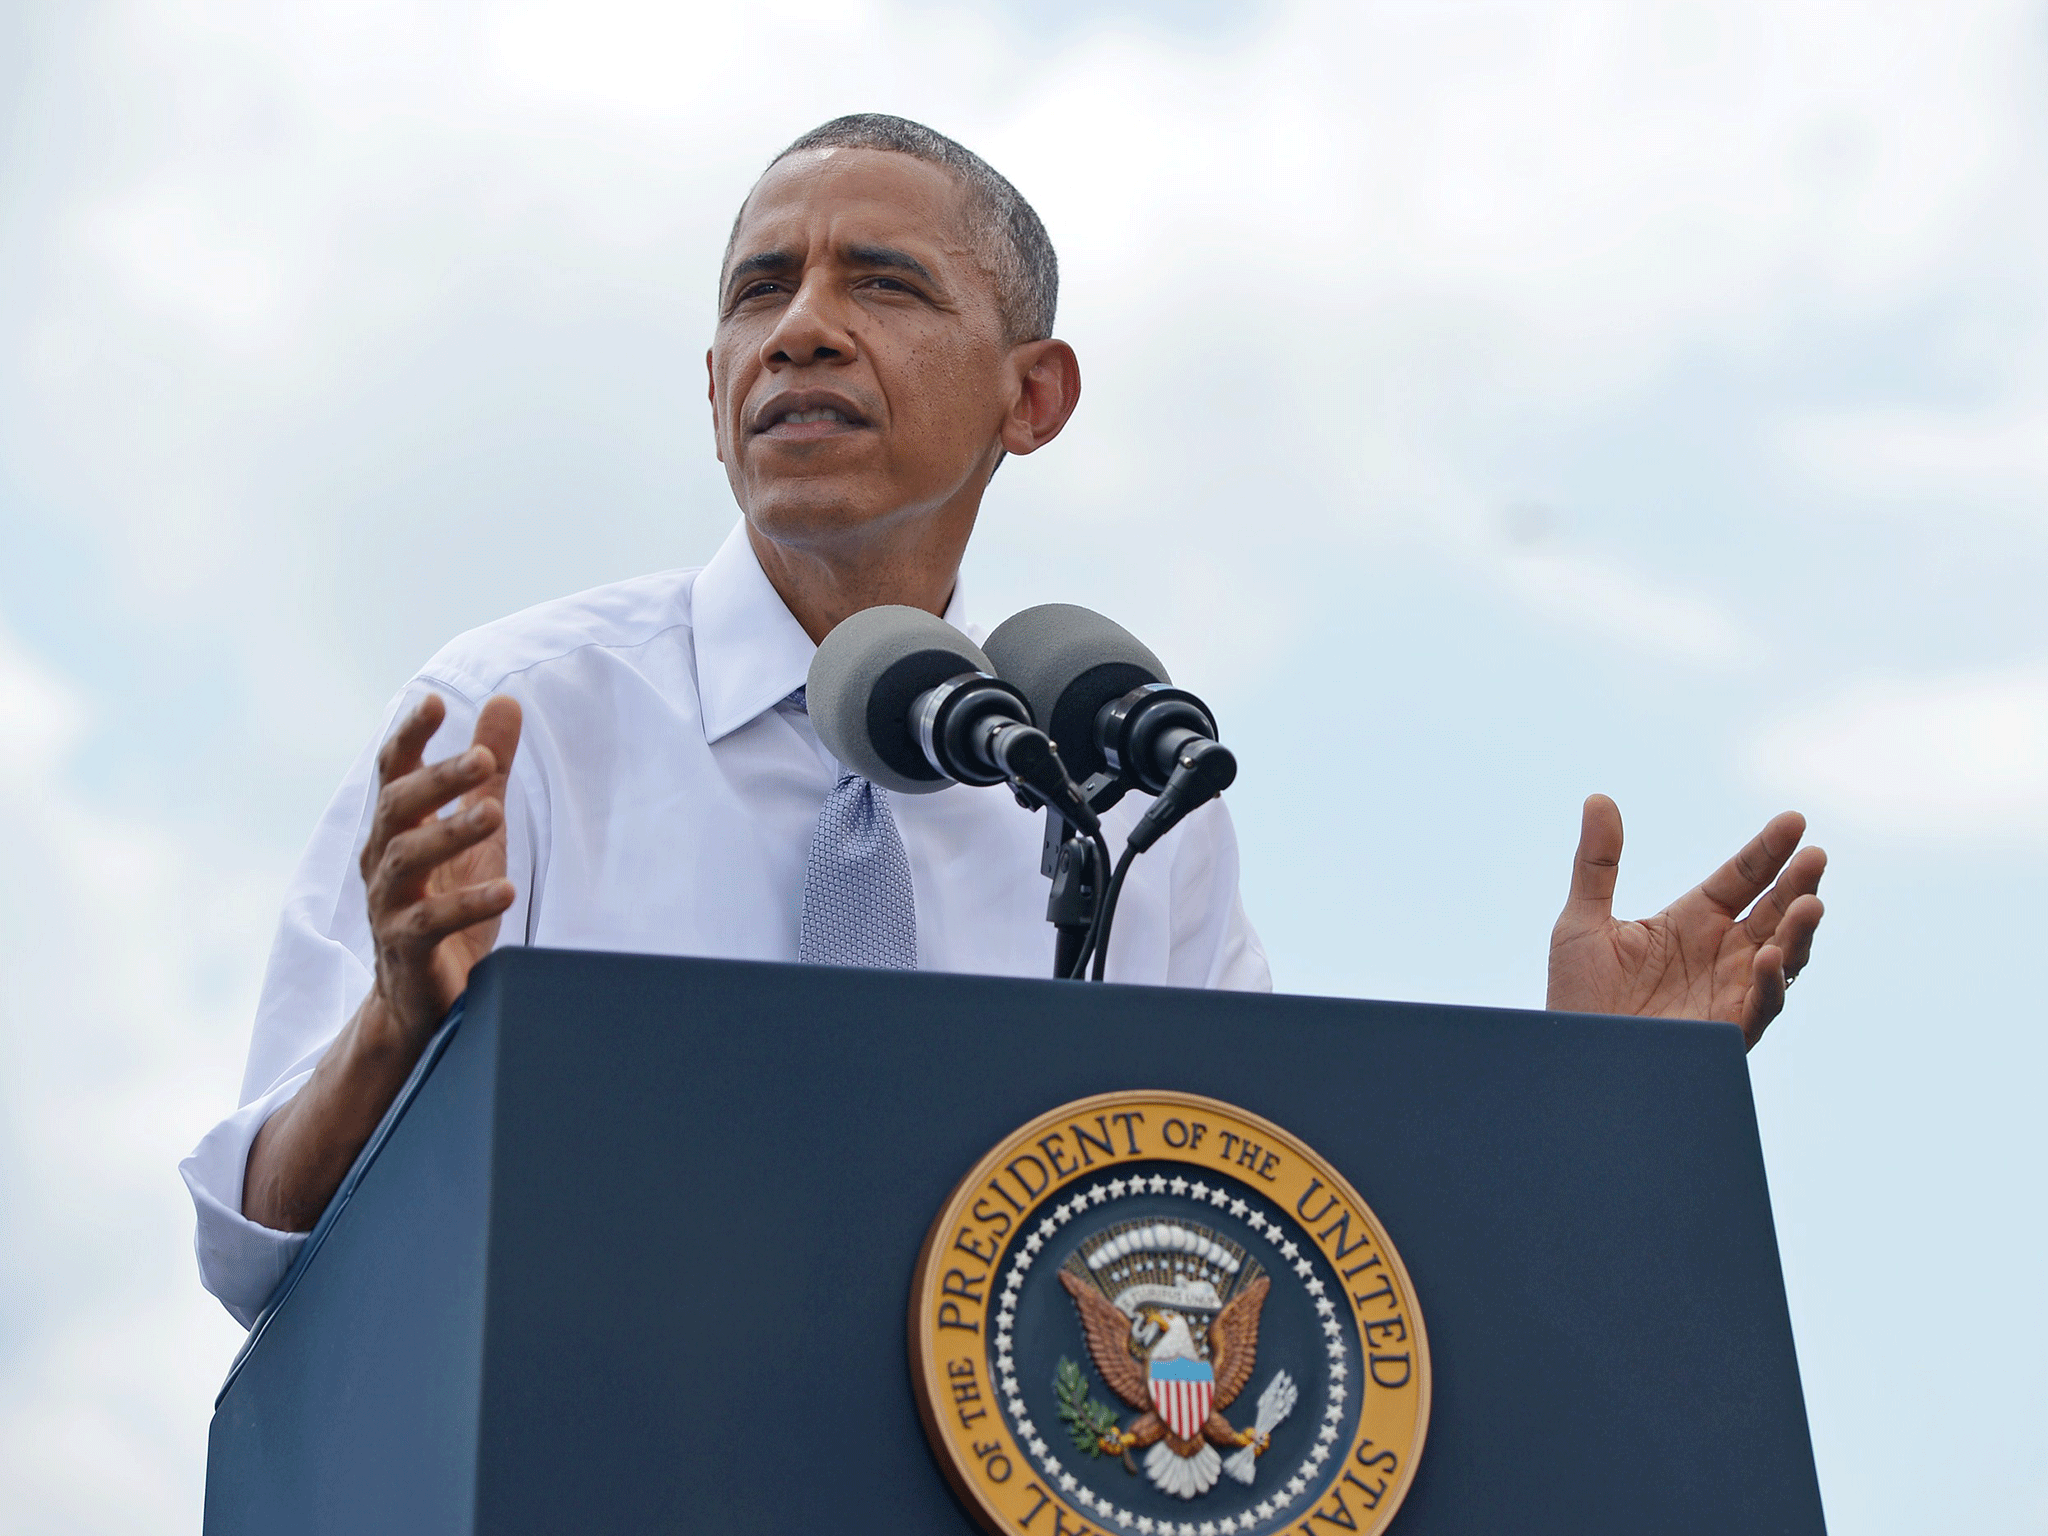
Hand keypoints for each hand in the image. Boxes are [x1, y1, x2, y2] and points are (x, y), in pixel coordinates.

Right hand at [359, 692, 523, 1047]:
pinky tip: (505, 891)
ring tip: (494, 814)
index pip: (393, 773)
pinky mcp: (408, 951)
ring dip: (450, 833)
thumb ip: (487, 770)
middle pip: (397, 808)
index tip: (433, 703)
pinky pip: (430, 923)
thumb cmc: (450, 902)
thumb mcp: (476, 829)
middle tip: (483, 759)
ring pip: (407, 861)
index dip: (410, 736)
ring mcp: (389, 907)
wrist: (424, 999)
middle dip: (437, 780)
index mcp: (397, 829)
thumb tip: (505, 700)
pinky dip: (468, 904)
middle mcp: (383, 862)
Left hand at [1546, 795, 1824, 1047]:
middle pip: (1774, 912)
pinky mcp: (1727, 1032)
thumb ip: (1596, 864)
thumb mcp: (1582, 923)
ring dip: (1798, 932)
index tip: (1795, 820)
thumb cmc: (1577, 997)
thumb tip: (1599, 798)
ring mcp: (1729, 992)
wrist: (1572, 1059)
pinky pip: (1760, 1006)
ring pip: (1782, 958)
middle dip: (1798, 885)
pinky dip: (1768, 982)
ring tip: (1810, 903)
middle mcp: (1720, 955)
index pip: (1742, 878)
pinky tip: (1767, 955)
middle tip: (1815, 857)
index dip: (1768, 851)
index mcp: (1691, 923)